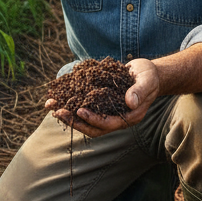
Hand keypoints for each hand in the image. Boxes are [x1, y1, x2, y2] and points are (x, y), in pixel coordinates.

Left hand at [45, 58, 161, 136]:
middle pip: (92, 127)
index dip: (93, 119)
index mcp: (128, 117)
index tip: (79, 111)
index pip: (107, 124)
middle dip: (74, 121)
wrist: (148, 73)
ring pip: (85, 118)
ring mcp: (107, 111)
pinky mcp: (100, 103)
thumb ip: (139, 91)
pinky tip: (58, 96)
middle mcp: (115, 117)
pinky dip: (71, 102)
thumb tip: (130, 102)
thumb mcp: (147, 81)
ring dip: (68, 114)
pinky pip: (84, 106)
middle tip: (58, 112)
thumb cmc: (149, 77)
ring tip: (51, 106)